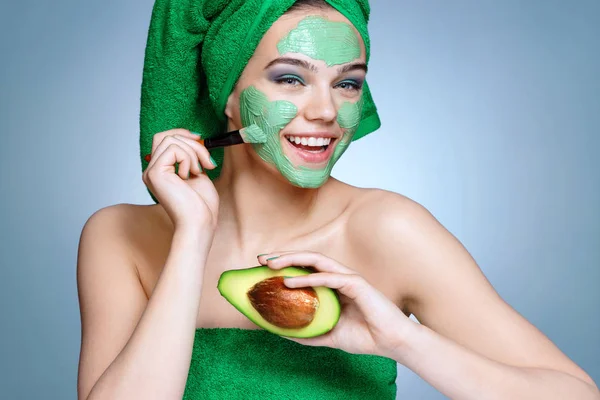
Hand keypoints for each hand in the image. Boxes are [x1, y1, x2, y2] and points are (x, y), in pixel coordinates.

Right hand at [142, 129, 219, 232]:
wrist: (199, 223)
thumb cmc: (201, 205)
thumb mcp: (197, 173)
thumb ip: (191, 156)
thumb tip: (193, 137)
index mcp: (160, 171)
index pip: (163, 139)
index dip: (182, 134)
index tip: (200, 139)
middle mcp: (151, 170)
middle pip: (165, 136)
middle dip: (192, 143)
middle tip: (207, 162)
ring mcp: (151, 172)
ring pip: (171, 140)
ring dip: (193, 152)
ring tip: (198, 172)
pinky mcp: (155, 173)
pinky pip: (174, 149)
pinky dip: (188, 159)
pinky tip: (190, 175)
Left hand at [257, 251, 417, 357]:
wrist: (391, 343)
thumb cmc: (365, 337)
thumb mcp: (329, 335)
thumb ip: (309, 332)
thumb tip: (284, 334)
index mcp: (333, 286)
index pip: (306, 269)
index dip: (285, 265)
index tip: (263, 268)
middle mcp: (338, 277)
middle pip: (307, 260)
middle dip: (283, 256)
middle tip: (260, 259)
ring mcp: (348, 278)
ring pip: (316, 261)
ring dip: (292, 260)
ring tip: (271, 264)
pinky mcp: (356, 284)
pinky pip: (328, 278)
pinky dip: (308, 278)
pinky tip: (290, 281)